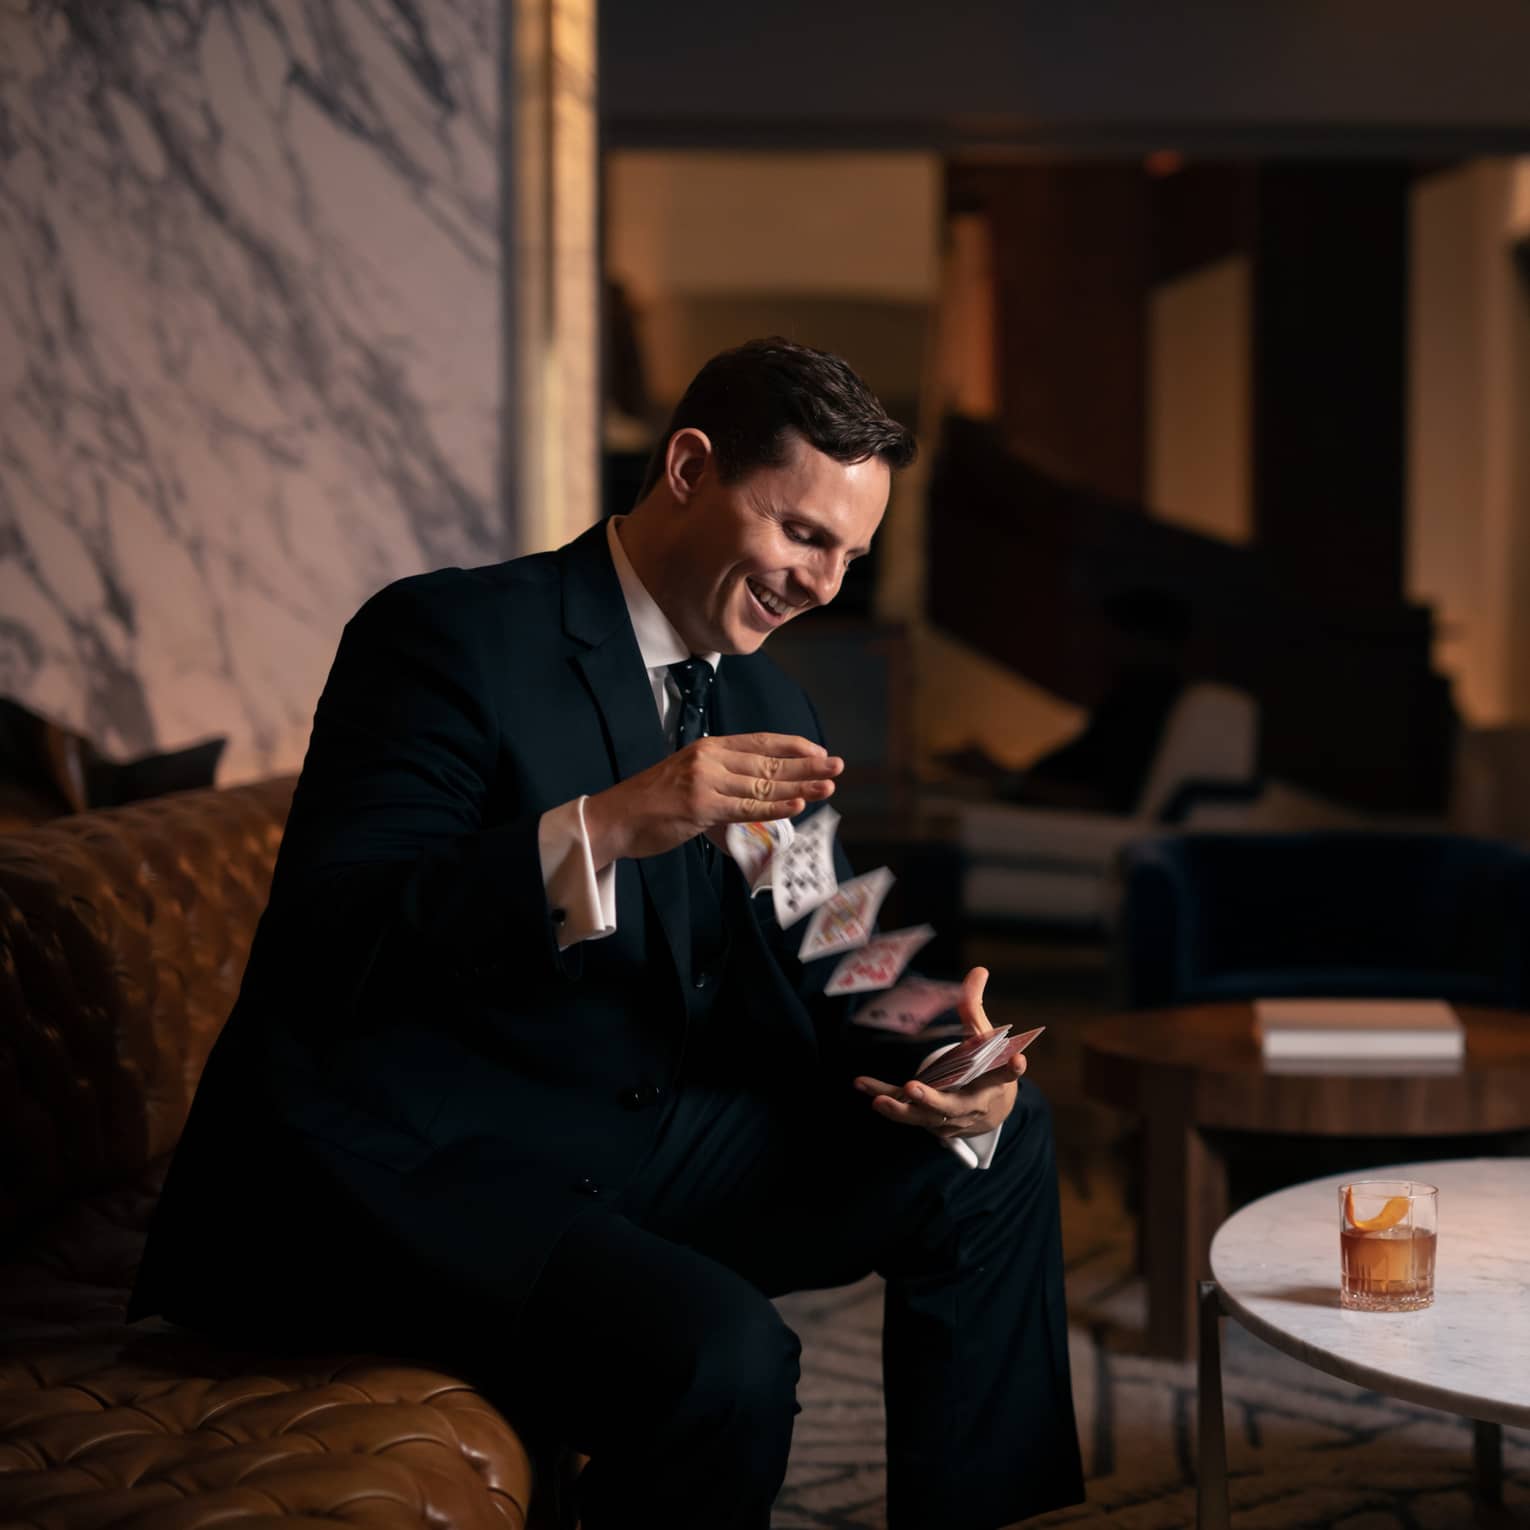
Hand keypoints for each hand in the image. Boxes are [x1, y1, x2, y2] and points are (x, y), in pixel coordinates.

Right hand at [583, 732, 841, 863]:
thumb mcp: (688, 780)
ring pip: (763, 785)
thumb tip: (754, 797)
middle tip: (837, 765)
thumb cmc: (650, 803)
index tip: (817, 750)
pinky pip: (747, 808)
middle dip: (806, 765)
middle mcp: (709, 759)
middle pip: (768, 763)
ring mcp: (705, 782)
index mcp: (708, 748)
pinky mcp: (701, 806)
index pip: (759, 742)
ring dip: (800, 786)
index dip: (791, 746)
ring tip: (829, 785)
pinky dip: (775, 808)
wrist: (614, 818)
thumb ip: (721, 784)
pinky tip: (799, 804)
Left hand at [854, 967, 1024, 1139]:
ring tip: (880, 1101)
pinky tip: (860, 1083)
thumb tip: (978, 970)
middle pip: (952, 1106)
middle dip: (932, 1099)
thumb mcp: (983, 1039)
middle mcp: (969, 1104)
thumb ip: (975, 1007)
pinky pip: (902, 1107)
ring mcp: (946, 1116)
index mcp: (991, 1084)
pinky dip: (881, 1095)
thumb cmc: (984, 1068)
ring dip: (901, 1109)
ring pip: (923, 1117)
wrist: (987, 1110)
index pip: (1003, 1076)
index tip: (1019, 1060)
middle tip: (913, 1088)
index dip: (1010, 1070)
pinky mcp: (926, 1116)